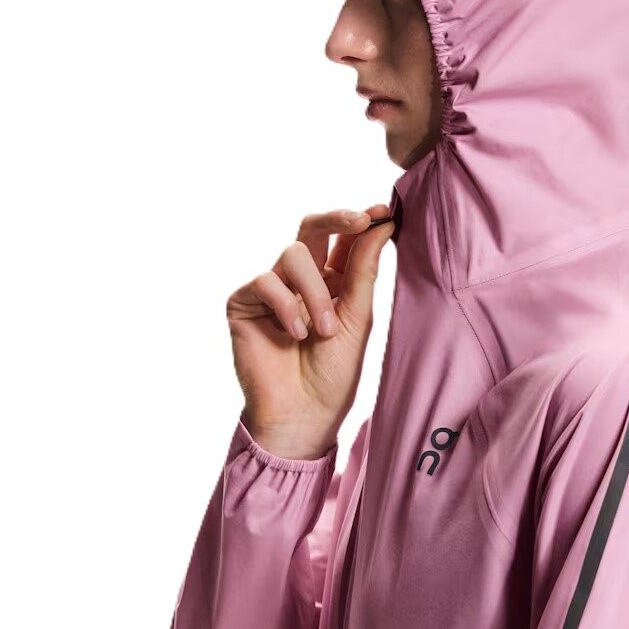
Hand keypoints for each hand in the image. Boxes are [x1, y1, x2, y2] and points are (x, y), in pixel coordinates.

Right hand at [226, 204, 395, 458]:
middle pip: (311, 228)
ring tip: (324, 330)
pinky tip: (295, 334)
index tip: (384, 213)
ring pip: (292, 254)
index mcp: (333, 283)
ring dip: (315, 292)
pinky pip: (265, 281)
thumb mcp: (358, 319)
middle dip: (336, 218)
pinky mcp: (244, 303)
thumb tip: (382, 223)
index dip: (362, 222)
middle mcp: (300, 281)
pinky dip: (286, 306)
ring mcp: (271, 290)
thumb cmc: (333, 375)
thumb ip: (364, 270)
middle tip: (360, 219)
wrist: (303, 415)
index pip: (344, 241)